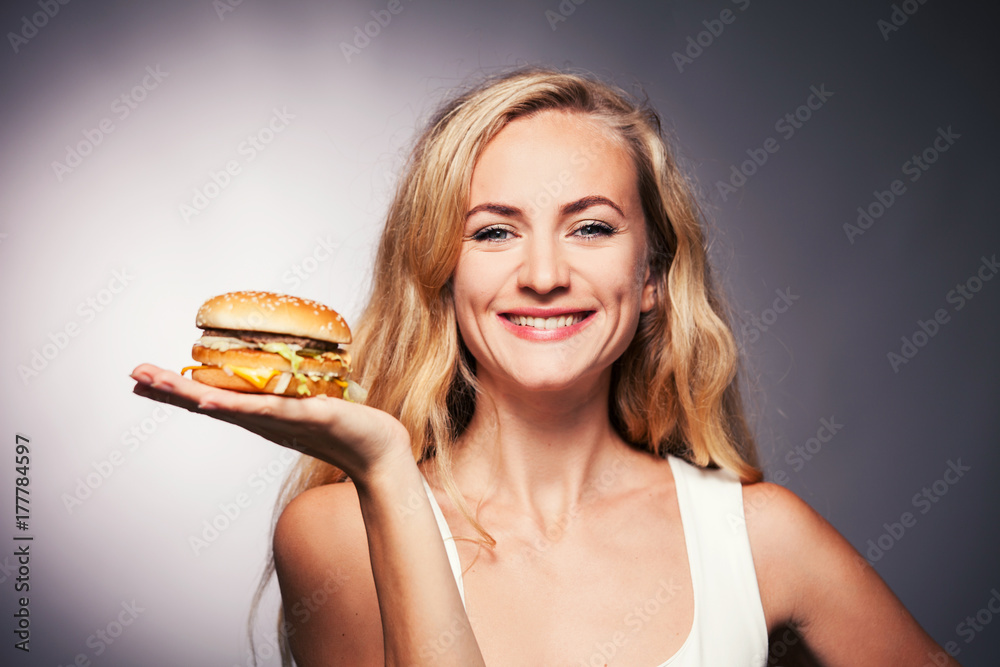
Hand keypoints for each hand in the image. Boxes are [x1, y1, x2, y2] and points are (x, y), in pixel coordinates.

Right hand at [129, 363, 412, 482]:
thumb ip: (292, 389)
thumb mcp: (311, 401)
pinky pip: (264, 411)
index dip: (178, 388)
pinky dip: (235, 406)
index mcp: (263, 413)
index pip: (212, 397)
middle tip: (133, 374)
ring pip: (227, 405)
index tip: (142, 376)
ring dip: (189, 393)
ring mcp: (280, 420)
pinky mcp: (304, 416)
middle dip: (170, 388)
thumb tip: (281, 367)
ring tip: (156, 382)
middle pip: (208, 401)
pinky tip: (210, 401)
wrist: (380, 451)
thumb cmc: (348, 425)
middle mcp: (264, 419)